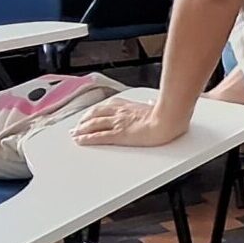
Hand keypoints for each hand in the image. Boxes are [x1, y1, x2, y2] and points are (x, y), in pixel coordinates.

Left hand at [72, 97, 187, 148]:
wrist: (168, 120)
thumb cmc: (166, 113)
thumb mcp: (157, 105)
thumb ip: (151, 104)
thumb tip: (152, 101)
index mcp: (129, 106)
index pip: (107, 106)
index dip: (95, 110)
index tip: (90, 114)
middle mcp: (120, 113)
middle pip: (95, 114)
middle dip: (84, 120)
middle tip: (77, 126)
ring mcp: (117, 124)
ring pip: (93, 124)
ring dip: (81, 129)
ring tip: (75, 134)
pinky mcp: (118, 135)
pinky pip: (98, 137)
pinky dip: (87, 139)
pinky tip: (80, 141)